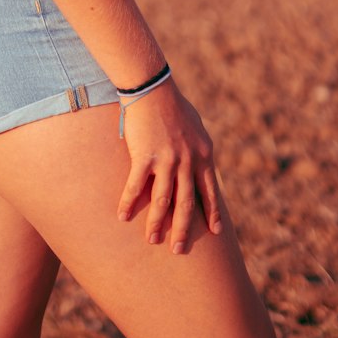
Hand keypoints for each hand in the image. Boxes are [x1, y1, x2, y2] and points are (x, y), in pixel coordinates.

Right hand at [116, 79, 222, 253]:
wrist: (154, 88)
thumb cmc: (174, 104)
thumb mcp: (196, 127)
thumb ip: (199, 148)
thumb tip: (202, 162)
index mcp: (203, 154)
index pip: (210, 191)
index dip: (212, 213)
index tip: (214, 232)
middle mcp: (188, 162)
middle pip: (187, 204)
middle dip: (183, 229)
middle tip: (178, 250)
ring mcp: (167, 161)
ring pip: (163, 201)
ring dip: (157, 224)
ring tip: (153, 241)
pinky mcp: (144, 157)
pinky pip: (136, 187)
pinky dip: (129, 203)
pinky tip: (123, 217)